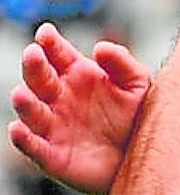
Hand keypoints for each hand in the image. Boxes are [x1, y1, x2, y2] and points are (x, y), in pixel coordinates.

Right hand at [9, 24, 148, 194]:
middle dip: (34, 65)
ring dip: (24, 102)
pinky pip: (34, 147)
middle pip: (38, 77)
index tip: (46, 33)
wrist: (146, 161)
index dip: (49, 42)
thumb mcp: (139, 86)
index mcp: (77, 74)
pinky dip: (23, 140)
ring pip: (31, 111)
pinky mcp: (53, 156)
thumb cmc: (138, 118)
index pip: (57, 53)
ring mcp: (53, 126)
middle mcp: (59, 97)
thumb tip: (101, 47)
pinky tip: (18, 130)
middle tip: (34, 54)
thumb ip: (123, 64)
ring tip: (23, 95)